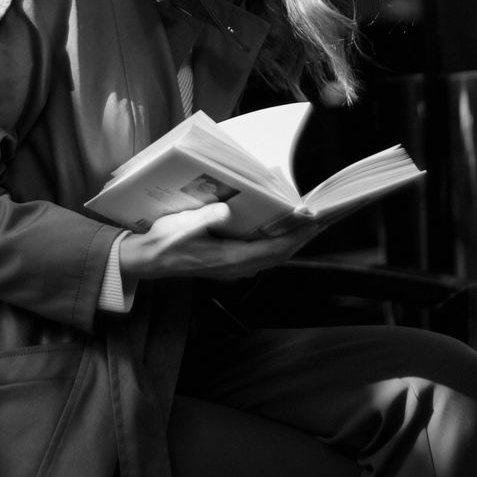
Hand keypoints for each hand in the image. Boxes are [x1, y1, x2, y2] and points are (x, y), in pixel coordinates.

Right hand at [118, 202, 321, 281]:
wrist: (148, 262)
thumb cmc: (163, 242)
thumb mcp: (180, 227)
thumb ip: (205, 218)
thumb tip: (227, 209)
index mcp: (230, 259)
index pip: (274, 250)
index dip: (298, 236)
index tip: (317, 221)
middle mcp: (237, 267)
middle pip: (282, 253)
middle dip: (306, 236)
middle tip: (328, 217)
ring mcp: (235, 267)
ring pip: (275, 255)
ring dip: (296, 239)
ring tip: (314, 221)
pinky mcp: (231, 263)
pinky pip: (264, 253)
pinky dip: (280, 241)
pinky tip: (285, 228)